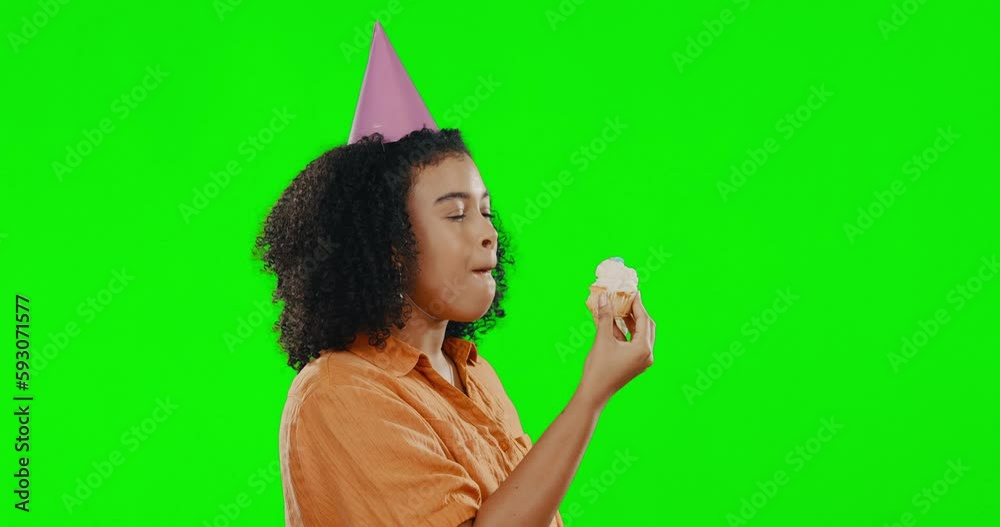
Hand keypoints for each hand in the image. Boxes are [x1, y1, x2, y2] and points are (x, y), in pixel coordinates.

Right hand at [579, 290, 655, 407]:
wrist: (594, 393)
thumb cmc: (599, 368)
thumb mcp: (602, 339)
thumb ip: (606, 316)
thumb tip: (604, 296)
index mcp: (643, 348)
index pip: (644, 319)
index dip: (638, 304)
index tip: (632, 291)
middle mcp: (647, 354)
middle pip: (646, 326)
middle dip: (636, 312)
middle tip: (627, 299)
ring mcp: (641, 361)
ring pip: (639, 335)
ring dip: (629, 322)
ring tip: (619, 308)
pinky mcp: (634, 364)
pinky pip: (633, 343)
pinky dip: (625, 333)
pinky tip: (613, 323)